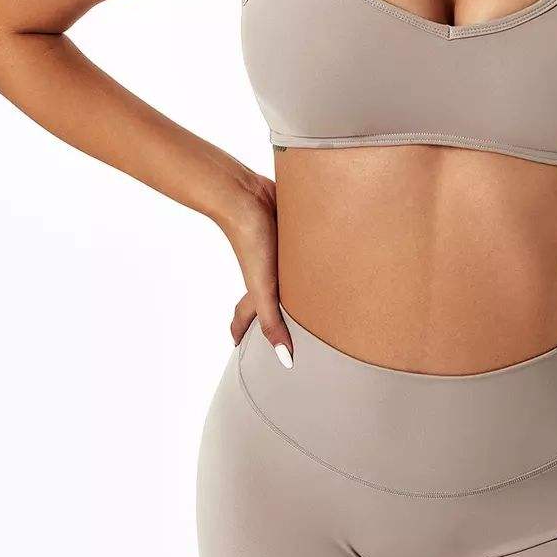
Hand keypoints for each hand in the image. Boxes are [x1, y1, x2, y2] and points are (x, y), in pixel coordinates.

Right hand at [224, 172, 292, 367]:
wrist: (249, 196)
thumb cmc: (252, 242)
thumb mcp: (264, 288)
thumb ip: (272, 322)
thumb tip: (285, 360)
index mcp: (259, 287)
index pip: (247, 314)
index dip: (241, 329)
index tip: (237, 343)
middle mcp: (268, 271)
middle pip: (269, 295)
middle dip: (274, 310)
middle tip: (283, 325)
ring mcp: (280, 251)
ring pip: (288, 272)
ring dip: (295, 282)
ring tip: (307, 293)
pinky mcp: (292, 230)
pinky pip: (300, 247)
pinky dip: (305, 253)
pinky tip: (319, 250)